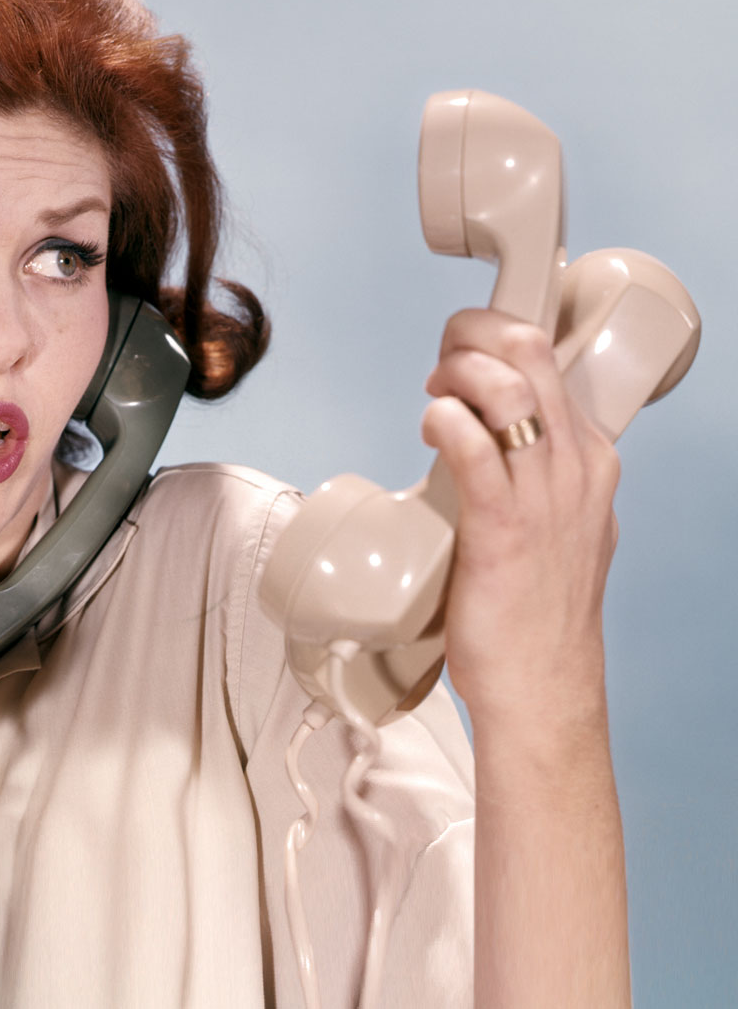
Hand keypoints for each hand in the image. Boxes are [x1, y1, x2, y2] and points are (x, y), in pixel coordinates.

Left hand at [421, 309, 620, 732]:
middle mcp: (576, 467)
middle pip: (531, 354)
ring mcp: (546, 496)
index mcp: (590, 461)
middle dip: (474, 334)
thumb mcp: (558, 525)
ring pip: (507, 388)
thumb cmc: (539, 610)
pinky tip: (430, 424)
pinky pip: (474, 448)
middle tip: (441, 360)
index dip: (496, 341)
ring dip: (456, 372)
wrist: (543, 685)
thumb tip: (486, 444)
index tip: (460, 354)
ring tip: (432, 393)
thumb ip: (532, 479)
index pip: (550, 363)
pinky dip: (444, 421)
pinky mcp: (505, 526)